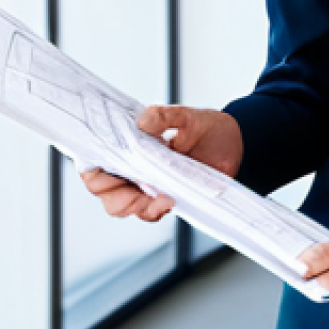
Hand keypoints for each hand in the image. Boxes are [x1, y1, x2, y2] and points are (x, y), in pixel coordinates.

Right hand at [80, 105, 243, 222]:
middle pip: (107, 192)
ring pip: (125, 206)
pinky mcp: (163, 196)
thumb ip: (165, 116)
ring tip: (163, 200)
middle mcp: (133, 166)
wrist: (234, 143)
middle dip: (120, 198)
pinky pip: (149, 211)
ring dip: (140, 207)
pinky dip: (155, 210)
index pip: (97, 162)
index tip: (107, 176)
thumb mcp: (186, 116)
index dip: (94, 173)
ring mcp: (147, 184)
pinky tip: (170, 201)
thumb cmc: (205, 126)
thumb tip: (145, 120)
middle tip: (141, 195)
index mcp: (129, 143)